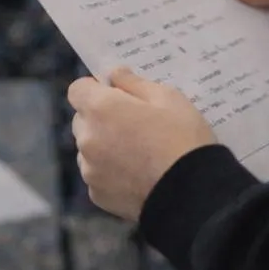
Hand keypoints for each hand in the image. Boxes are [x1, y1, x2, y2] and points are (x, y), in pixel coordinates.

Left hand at [69, 66, 216, 220]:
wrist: (190, 191)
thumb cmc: (181, 136)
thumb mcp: (167, 97)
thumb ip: (134, 83)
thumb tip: (115, 74)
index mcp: (101, 109)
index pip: (78, 89)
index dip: (96, 88)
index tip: (117, 94)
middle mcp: (87, 138)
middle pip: (82, 119)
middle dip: (100, 116)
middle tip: (133, 122)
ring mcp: (90, 170)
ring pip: (88, 147)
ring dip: (103, 144)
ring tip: (137, 151)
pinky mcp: (97, 195)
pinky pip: (97, 173)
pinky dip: (110, 170)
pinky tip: (136, 172)